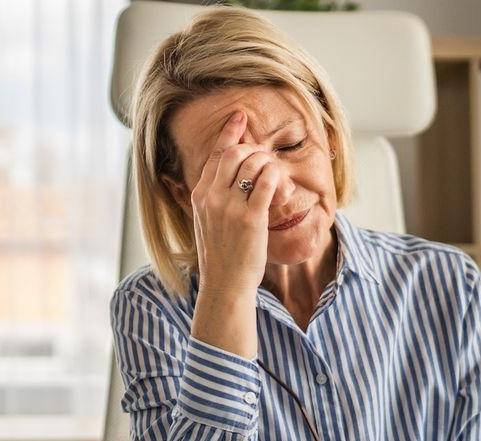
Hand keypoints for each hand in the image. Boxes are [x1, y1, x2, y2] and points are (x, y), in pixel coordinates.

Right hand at [189, 110, 286, 300]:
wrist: (225, 284)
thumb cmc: (220, 256)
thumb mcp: (206, 222)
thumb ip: (212, 198)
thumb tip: (225, 177)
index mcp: (200, 195)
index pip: (216, 155)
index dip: (230, 132)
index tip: (240, 116)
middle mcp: (212, 197)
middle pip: (235, 153)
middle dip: (254, 149)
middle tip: (265, 159)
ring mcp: (230, 207)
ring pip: (252, 164)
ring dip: (268, 163)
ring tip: (274, 175)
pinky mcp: (250, 218)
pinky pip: (266, 182)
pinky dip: (276, 177)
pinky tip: (280, 183)